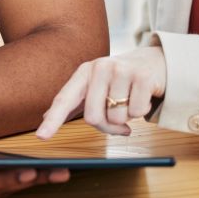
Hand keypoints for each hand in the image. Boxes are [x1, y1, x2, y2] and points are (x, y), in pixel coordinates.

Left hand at [35, 46, 166, 138]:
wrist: (156, 61)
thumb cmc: (121, 79)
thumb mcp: (96, 84)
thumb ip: (74, 101)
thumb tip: (46, 117)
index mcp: (84, 72)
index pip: (65, 99)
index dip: (53, 119)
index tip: (42, 136)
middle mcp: (100, 68)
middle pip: (93, 118)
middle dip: (107, 127)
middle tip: (119, 123)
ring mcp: (121, 70)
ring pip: (117, 118)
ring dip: (127, 119)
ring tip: (131, 101)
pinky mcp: (142, 77)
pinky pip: (137, 113)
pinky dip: (142, 112)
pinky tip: (143, 97)